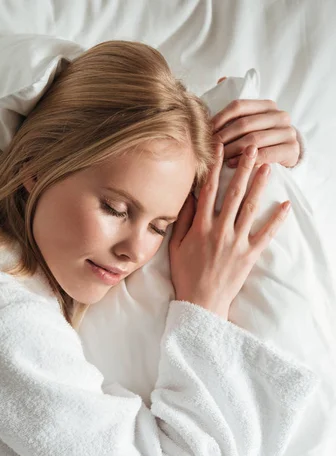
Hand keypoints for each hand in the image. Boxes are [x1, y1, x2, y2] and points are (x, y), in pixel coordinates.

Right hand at [169, 143, 290, 319]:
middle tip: (252, 148)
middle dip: (243, 168)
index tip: (220, 148)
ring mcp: (236, 242)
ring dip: (260, 185)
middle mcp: (220, 230)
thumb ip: (182, 220)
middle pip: (234, 193)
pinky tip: (285, 205)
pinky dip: (277, 220)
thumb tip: (188, 196)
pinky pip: (266, 234)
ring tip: (267, 166)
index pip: (208, 190)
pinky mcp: (249, 254)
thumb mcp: (175, 246)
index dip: (214, 166)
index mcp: (200, 227)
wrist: (201, 302)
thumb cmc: (186, 274)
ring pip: (251, 207)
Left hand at [212, 78, 299, 167]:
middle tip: (208, 146)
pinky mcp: (291, 150)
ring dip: (232, 149)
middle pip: (245, 124)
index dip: (220, 118)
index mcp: (268, 105)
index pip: (239, 106)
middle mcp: (280, 116)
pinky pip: (265, 154)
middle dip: (223, 136)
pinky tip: (232, 164)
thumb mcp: (252, 121)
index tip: (206, 130)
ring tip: (218, 157)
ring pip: (253, 140)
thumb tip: (221, 78)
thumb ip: (238, 107)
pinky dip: (246, 160)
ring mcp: (288, 132)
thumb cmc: (262, 139)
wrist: (286, 156)